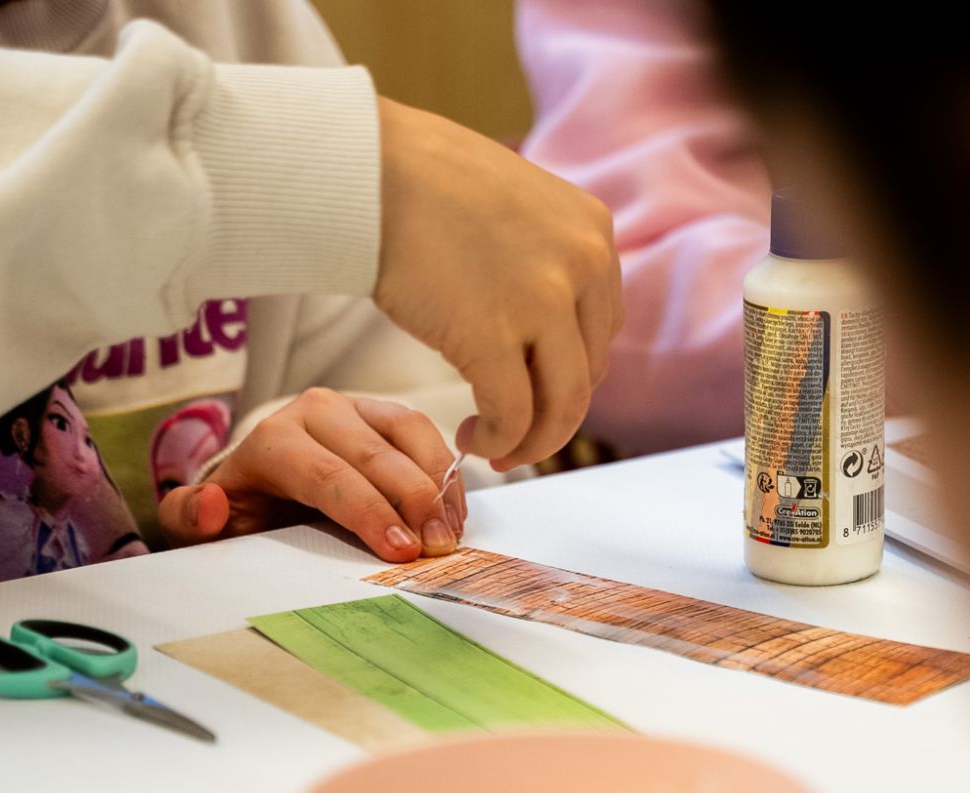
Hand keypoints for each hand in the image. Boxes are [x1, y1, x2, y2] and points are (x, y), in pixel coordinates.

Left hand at [156, 389, 463, 560]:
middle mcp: (315, 411)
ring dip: (438, 482)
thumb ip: (191, 519)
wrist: (259, 485)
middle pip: (374, 453)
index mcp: (272, 439)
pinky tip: (454, 515)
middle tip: (438, 548)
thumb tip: (211, 504)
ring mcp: (355, 407)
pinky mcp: (385, 414)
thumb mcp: (199, 524)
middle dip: (413, 501)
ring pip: (408, 432)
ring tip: (451, 533)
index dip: (368, 512)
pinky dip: (445, 473)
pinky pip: (425, 433)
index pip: (327, 474)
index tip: (400, 551)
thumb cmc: (239, 511)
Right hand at [374, 97, 621, 471]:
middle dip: (552, 414)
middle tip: (515, 434)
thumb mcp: (514, 206)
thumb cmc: (419, 179)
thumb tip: (536, 314)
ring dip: (532, 440)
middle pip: (587, 371)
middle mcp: (584, 265)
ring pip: (561, 404)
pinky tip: (470, 439)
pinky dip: (498, 440)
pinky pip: (512, 414)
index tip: (536, 391)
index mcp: (594, 231)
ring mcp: (544, 302)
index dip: (568, 373)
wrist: (367, 167)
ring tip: (495, 448)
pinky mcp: (494, 336)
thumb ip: (540, 256)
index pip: (601, 328)